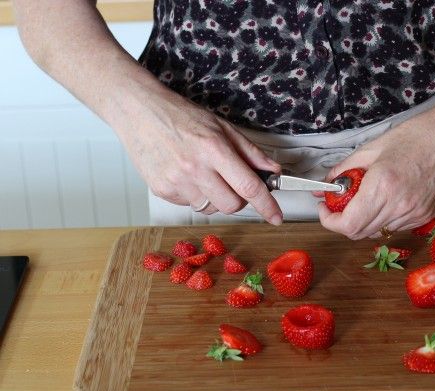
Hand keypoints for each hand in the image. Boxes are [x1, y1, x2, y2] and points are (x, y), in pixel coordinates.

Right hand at [110, 84, 282, 224]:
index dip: (267, 205)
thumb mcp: (222, 126)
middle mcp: (194, 168)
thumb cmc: (181, 115)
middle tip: (233, 182)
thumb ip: (250, 152)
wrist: (138, 111)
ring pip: (211, 209)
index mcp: (214, 149)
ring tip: (204, 173)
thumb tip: (273, 170)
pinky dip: (196, 195)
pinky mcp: (162, 191)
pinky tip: (187, 175)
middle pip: (232, 205)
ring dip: (216, 197)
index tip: (276, 216)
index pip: (249, 186)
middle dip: (239, 199)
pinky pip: (190, 205)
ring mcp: (176, 182)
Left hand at [318, 102, 434, 238]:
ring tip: (364, 196)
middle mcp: (399, 206)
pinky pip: (394, 226)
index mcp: (383, 187)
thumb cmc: (419, 135)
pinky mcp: (426, 216)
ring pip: (376, 231)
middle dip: (343, 221)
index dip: (330, 221)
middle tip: (338, 203)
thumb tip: (328, 182)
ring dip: (363, 219)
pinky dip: (382, 218)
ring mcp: (414, 214)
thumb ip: (346, 168)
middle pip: (359, 232)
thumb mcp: (373, 147)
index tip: (326, 208)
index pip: (348, 224)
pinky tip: (385, 198)